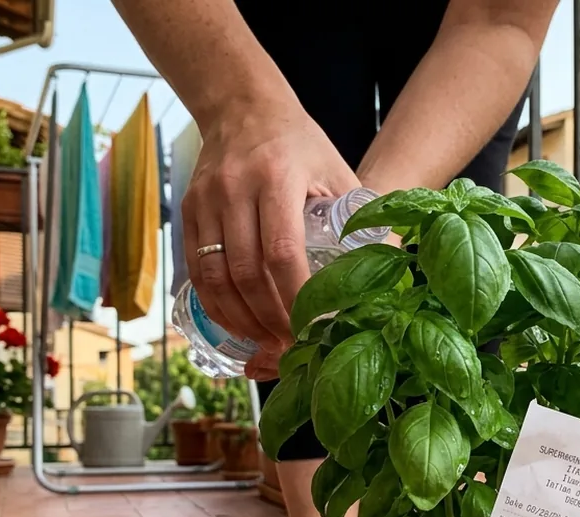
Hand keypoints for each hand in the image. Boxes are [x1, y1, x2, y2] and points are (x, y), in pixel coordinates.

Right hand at [181, 102, 358, 363]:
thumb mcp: (337, 171)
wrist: (242, 107)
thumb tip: (391, 267)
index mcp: (277, 177)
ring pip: (216, 277)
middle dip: (269, 318)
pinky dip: (216, 304)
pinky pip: (196, 270)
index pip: (282, 251)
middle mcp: (235, 188)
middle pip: (246, 272)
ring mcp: (206, 201)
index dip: (295, 296)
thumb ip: (360, 217)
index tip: (312, 326)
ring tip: (265, 342)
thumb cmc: (300, 145)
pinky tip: (238, 322)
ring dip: (240, 318)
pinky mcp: (188, 212)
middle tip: (291, 345)